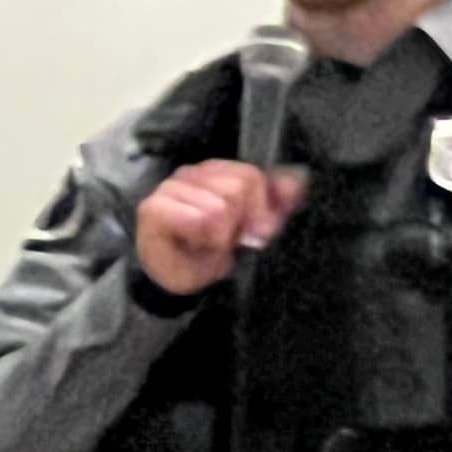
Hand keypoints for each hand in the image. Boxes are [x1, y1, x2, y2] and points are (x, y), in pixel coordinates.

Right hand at [134, 159, 304, 295]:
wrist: (178, 280)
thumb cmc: (210, 252)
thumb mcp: (251, 229)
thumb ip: (274, 204)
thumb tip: (298, 181)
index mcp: (217, 171)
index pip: (252, 175)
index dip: (259, 208)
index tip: (249, 231)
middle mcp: (193, 172)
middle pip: (239, 187)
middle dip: (238, 223)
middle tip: (223, 240)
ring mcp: (171, 186)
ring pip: (219, 206)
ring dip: (219, 236)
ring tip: (207, 243)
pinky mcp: (153, 206)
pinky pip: (198, 219)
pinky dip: (202, 239)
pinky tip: (192, 245)